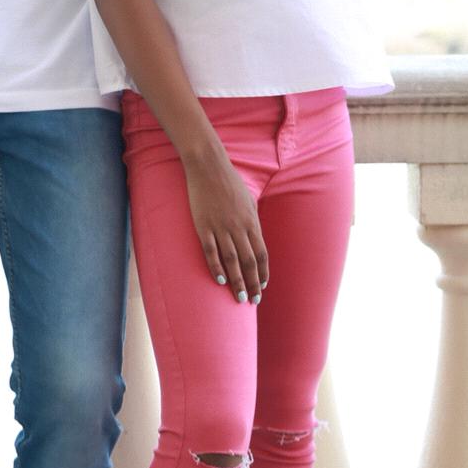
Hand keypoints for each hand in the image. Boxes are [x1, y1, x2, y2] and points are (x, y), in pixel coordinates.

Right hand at [184, 148, 268, 303]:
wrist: (208, 167)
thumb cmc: (230, 182)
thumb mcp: (248, 201)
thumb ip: (252, 221)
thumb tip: (256, 238)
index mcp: (251, 221)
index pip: (261, 254)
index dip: (263, 272)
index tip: (263, 286)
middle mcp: (239, 227)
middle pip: (249, 262)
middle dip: (253, 283)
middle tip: (253, 300)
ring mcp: (221, 228)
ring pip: (232, 261)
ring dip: (237, 281)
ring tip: (239, 297)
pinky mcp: (204, 226)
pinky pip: (211, 252)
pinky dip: (216, 267)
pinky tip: (220, 281)